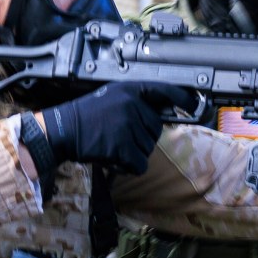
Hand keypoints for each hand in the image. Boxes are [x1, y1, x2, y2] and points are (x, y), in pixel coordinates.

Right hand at [22, 82, 199, 179]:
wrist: (62, 130)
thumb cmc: (85, 117)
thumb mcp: (111, 98)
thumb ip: (135, 103)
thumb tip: (163, 113)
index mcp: (130, 90)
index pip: (163, 91)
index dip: (182, 98)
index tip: (195, 103)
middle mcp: (133, 105)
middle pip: (155, 130)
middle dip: (141, 138)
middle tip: (117, 136)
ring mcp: (128, 126)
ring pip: (147, 148)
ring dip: (132, 153)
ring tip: (111, 144)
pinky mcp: (123, 146)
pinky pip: (139, 164)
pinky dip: (128, 167)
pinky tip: (112, 159)